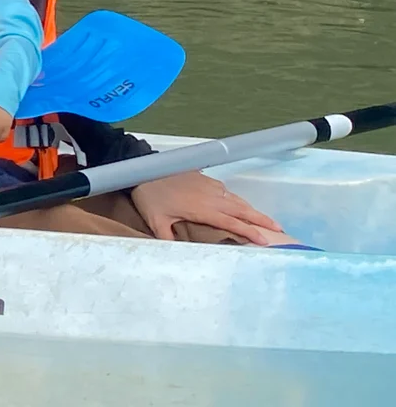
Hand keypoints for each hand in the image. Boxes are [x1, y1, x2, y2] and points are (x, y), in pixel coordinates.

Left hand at [130, 171, 286, 244]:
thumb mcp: (157, 222)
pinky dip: (238, 200)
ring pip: (237, 199)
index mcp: (203, 209)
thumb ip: (168, 239)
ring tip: (267, 220)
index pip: (232, 222)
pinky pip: (228, 191)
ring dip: (253, 210)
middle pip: (242, 209)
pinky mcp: (206, 179)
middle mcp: (211, 197)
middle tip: (279, 229)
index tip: (265, 240)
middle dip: (262, 219)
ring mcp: (210, 186)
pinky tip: (241, 206)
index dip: (249, 232)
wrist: (144, 168)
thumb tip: (176, 254)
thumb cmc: (150, 196)